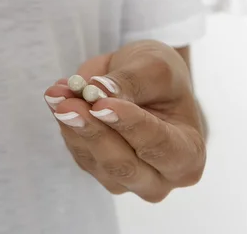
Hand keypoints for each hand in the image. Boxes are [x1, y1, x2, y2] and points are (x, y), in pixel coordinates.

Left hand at [44, 40, 205, 202]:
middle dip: (94, 132)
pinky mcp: (98, 170)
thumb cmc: (161, 77)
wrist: (144, 81)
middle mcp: (159, 178)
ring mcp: (126, 179)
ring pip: (95, 160)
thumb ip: (131, 81)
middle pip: (124, 165)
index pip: (160, 146)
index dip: (130, 125)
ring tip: (58, 92)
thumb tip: (96, 91)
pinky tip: (58, 96)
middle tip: (68, 104)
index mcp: (189, 155)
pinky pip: (78, 150)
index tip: (102, 104)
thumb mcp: (155, 67)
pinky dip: (65, 122)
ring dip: (72, 125)